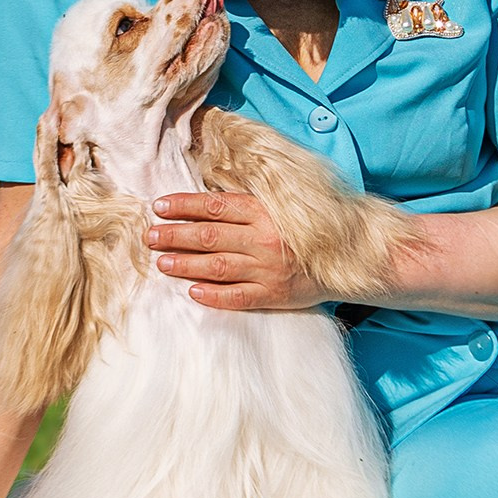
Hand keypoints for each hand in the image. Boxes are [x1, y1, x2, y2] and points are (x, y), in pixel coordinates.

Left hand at [147, 191, 325, 310]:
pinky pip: (238, 296)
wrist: (348, 259)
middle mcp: (264, 238)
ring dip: (185, 264)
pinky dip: (214, 294)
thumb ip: (246, 205)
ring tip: (161, 263)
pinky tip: (192, 291)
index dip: (184, 206)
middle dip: (175, 235)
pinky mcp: (274, 295)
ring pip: (217, 266)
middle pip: (209, 236)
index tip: (160, 206)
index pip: (215, 206)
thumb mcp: (279, 208)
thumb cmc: (304, 231)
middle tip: (150, 236)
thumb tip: (203, 201)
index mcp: (264, 212)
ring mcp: (268, 269)